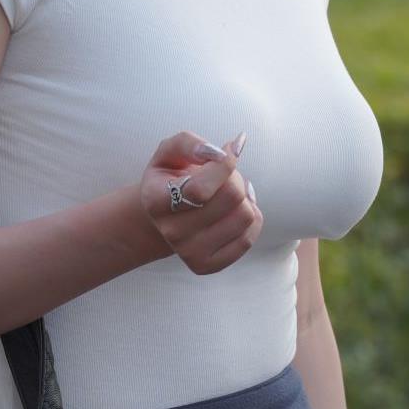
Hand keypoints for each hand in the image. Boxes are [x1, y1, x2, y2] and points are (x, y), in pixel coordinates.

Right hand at [140, 131, 261, 275]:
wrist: (166, 216)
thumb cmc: (171, 178)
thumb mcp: (171, 152)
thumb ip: (190, 143)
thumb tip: (223, 151)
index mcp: (156, 201)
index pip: (201, 187)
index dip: (224, 165)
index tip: (226, 152)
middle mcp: (170, 231)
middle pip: (231, 197)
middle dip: (235, 178)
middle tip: (225, 177)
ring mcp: (188, 252)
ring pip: (245, 216)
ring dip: (245, 197)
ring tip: (230, 194)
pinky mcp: (207, 265)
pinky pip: (248, 239)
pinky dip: (252, 219)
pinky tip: (238, 211)